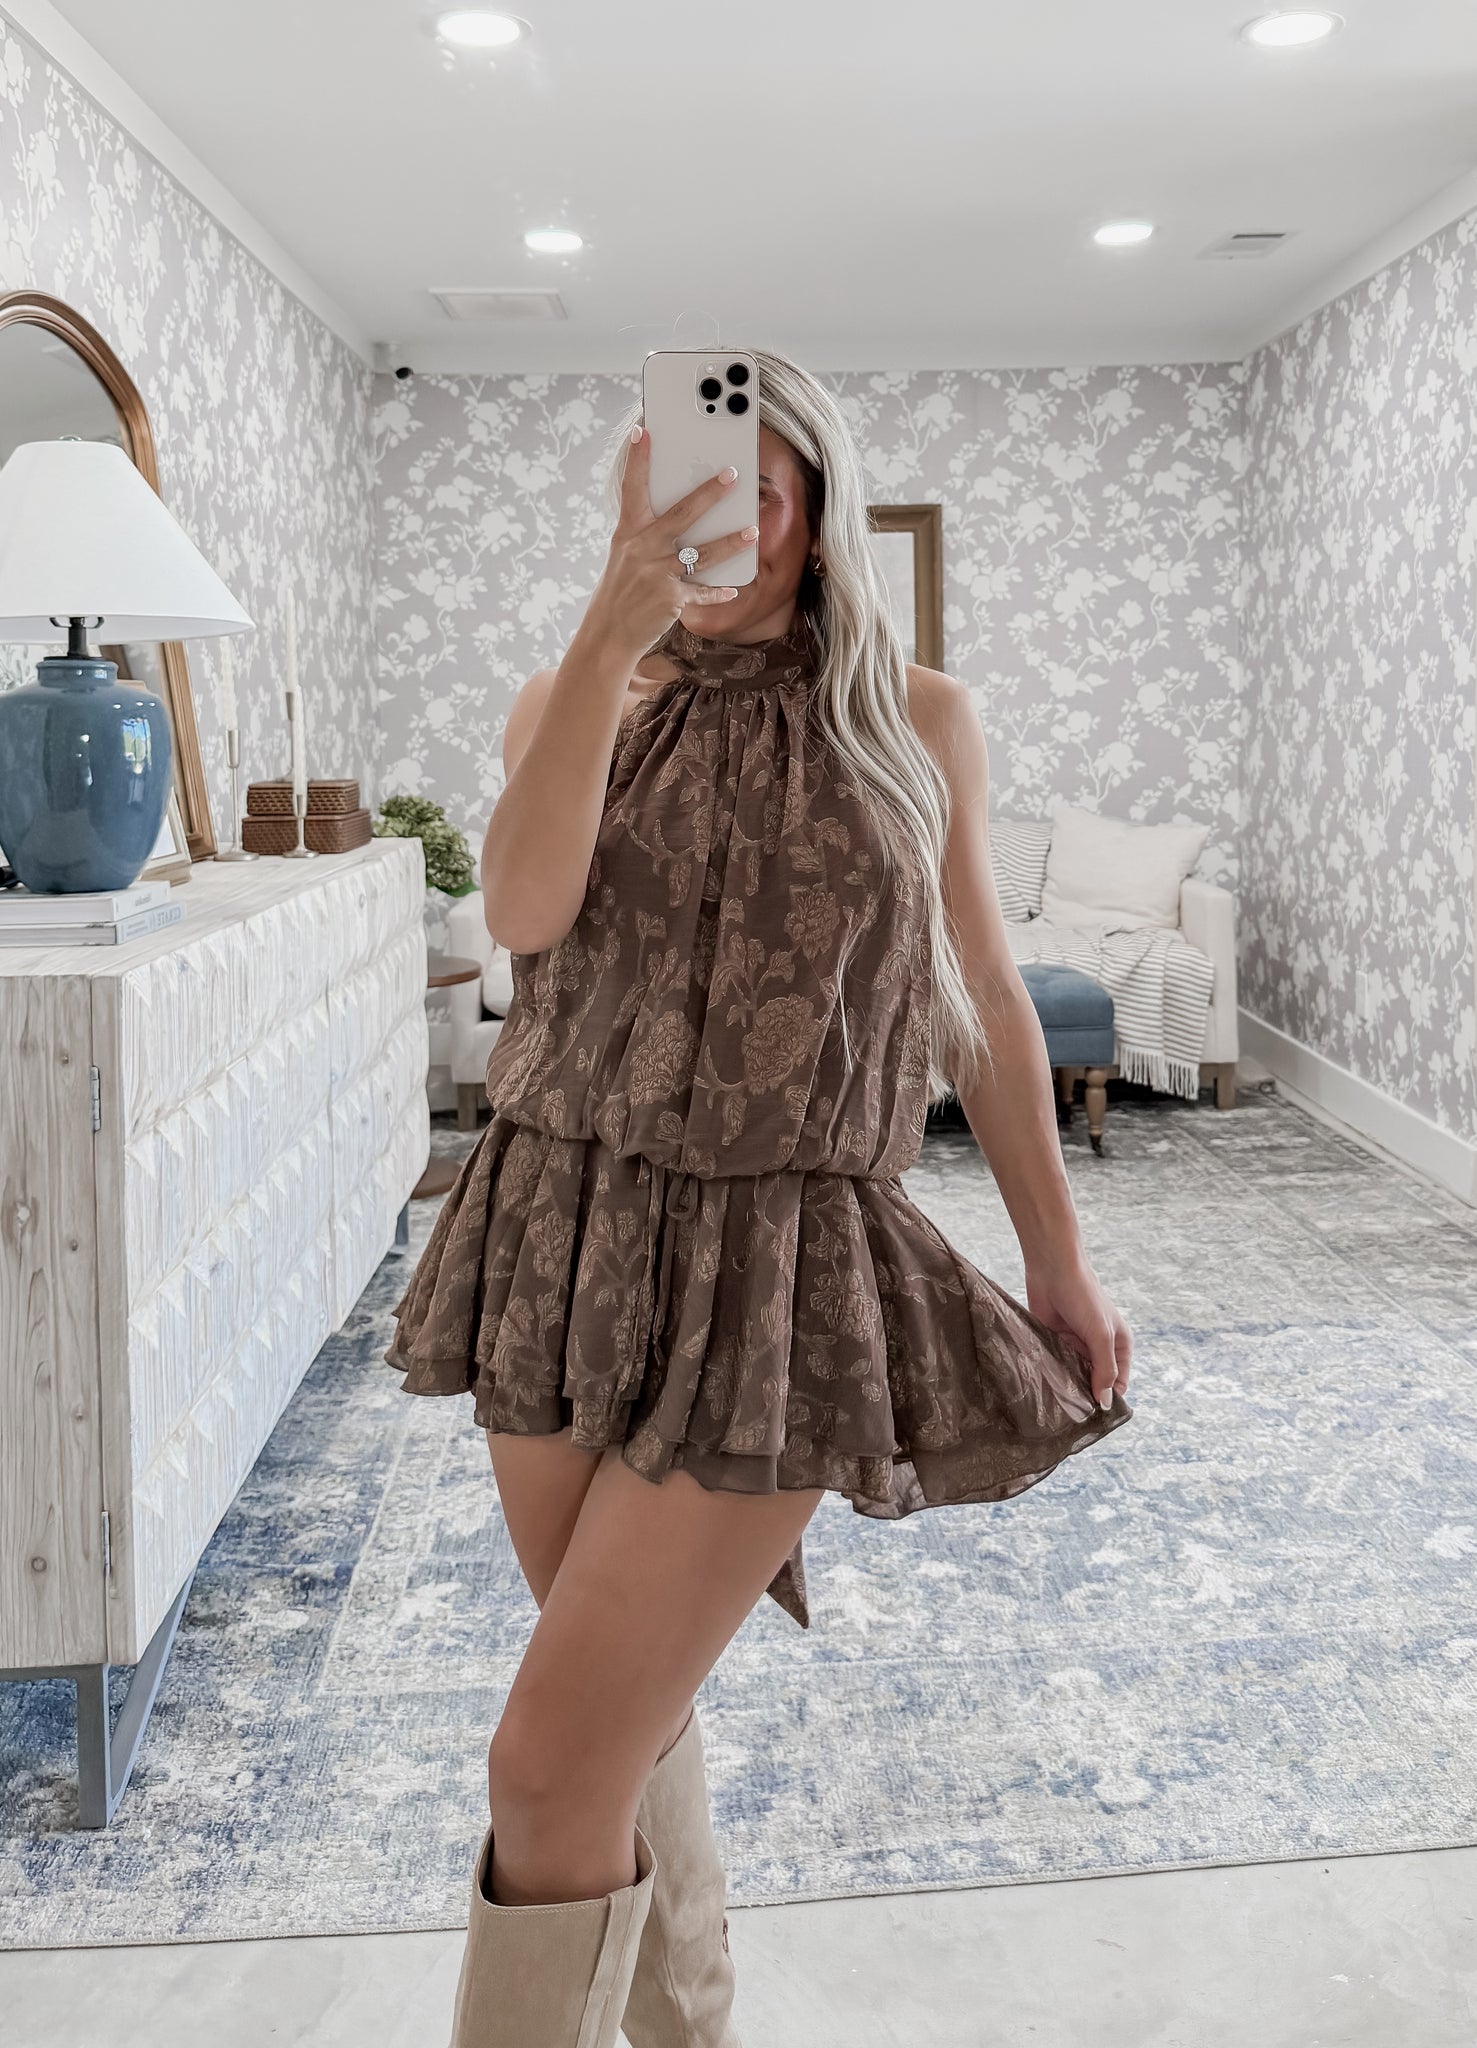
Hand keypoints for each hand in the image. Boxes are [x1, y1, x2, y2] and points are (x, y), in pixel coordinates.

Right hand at [587, 426, 758, 655]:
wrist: (607, 635)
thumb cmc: (620, 591)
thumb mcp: (625, 557)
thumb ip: (648, 535)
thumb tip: (682, 517)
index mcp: (628, 533)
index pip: (632, 489)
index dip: (637, 460)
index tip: (644, 431)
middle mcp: (642, 549)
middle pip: (681, 515)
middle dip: (709, 493)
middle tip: (732, 475)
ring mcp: (656, 575)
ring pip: (701, 554)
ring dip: (730, 542)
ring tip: (752, 531)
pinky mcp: (670, 600)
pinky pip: (701, 594)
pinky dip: (718, 592)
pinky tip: (734, 588)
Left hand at [1023, 1251, 1131, 1411]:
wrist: (1052, 1269)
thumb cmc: (1083, 1297)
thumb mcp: (1100, 1335)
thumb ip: (1105, 1369)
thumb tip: (1107, 1403)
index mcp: (1119, 1346)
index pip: (1119, 1384)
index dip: (1110, 1400)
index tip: (1094, 1417)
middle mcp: (1098, 1349)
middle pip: (1095, 1383)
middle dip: (1086, 1397)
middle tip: (1072, 1417)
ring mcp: (1075, 1347)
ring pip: (1073, 1377)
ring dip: (1066, 1388)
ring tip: (1056, 1407)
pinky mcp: (1054, 1343)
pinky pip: (1054, 1367)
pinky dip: (1051, 1377)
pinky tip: (1043, 1389)